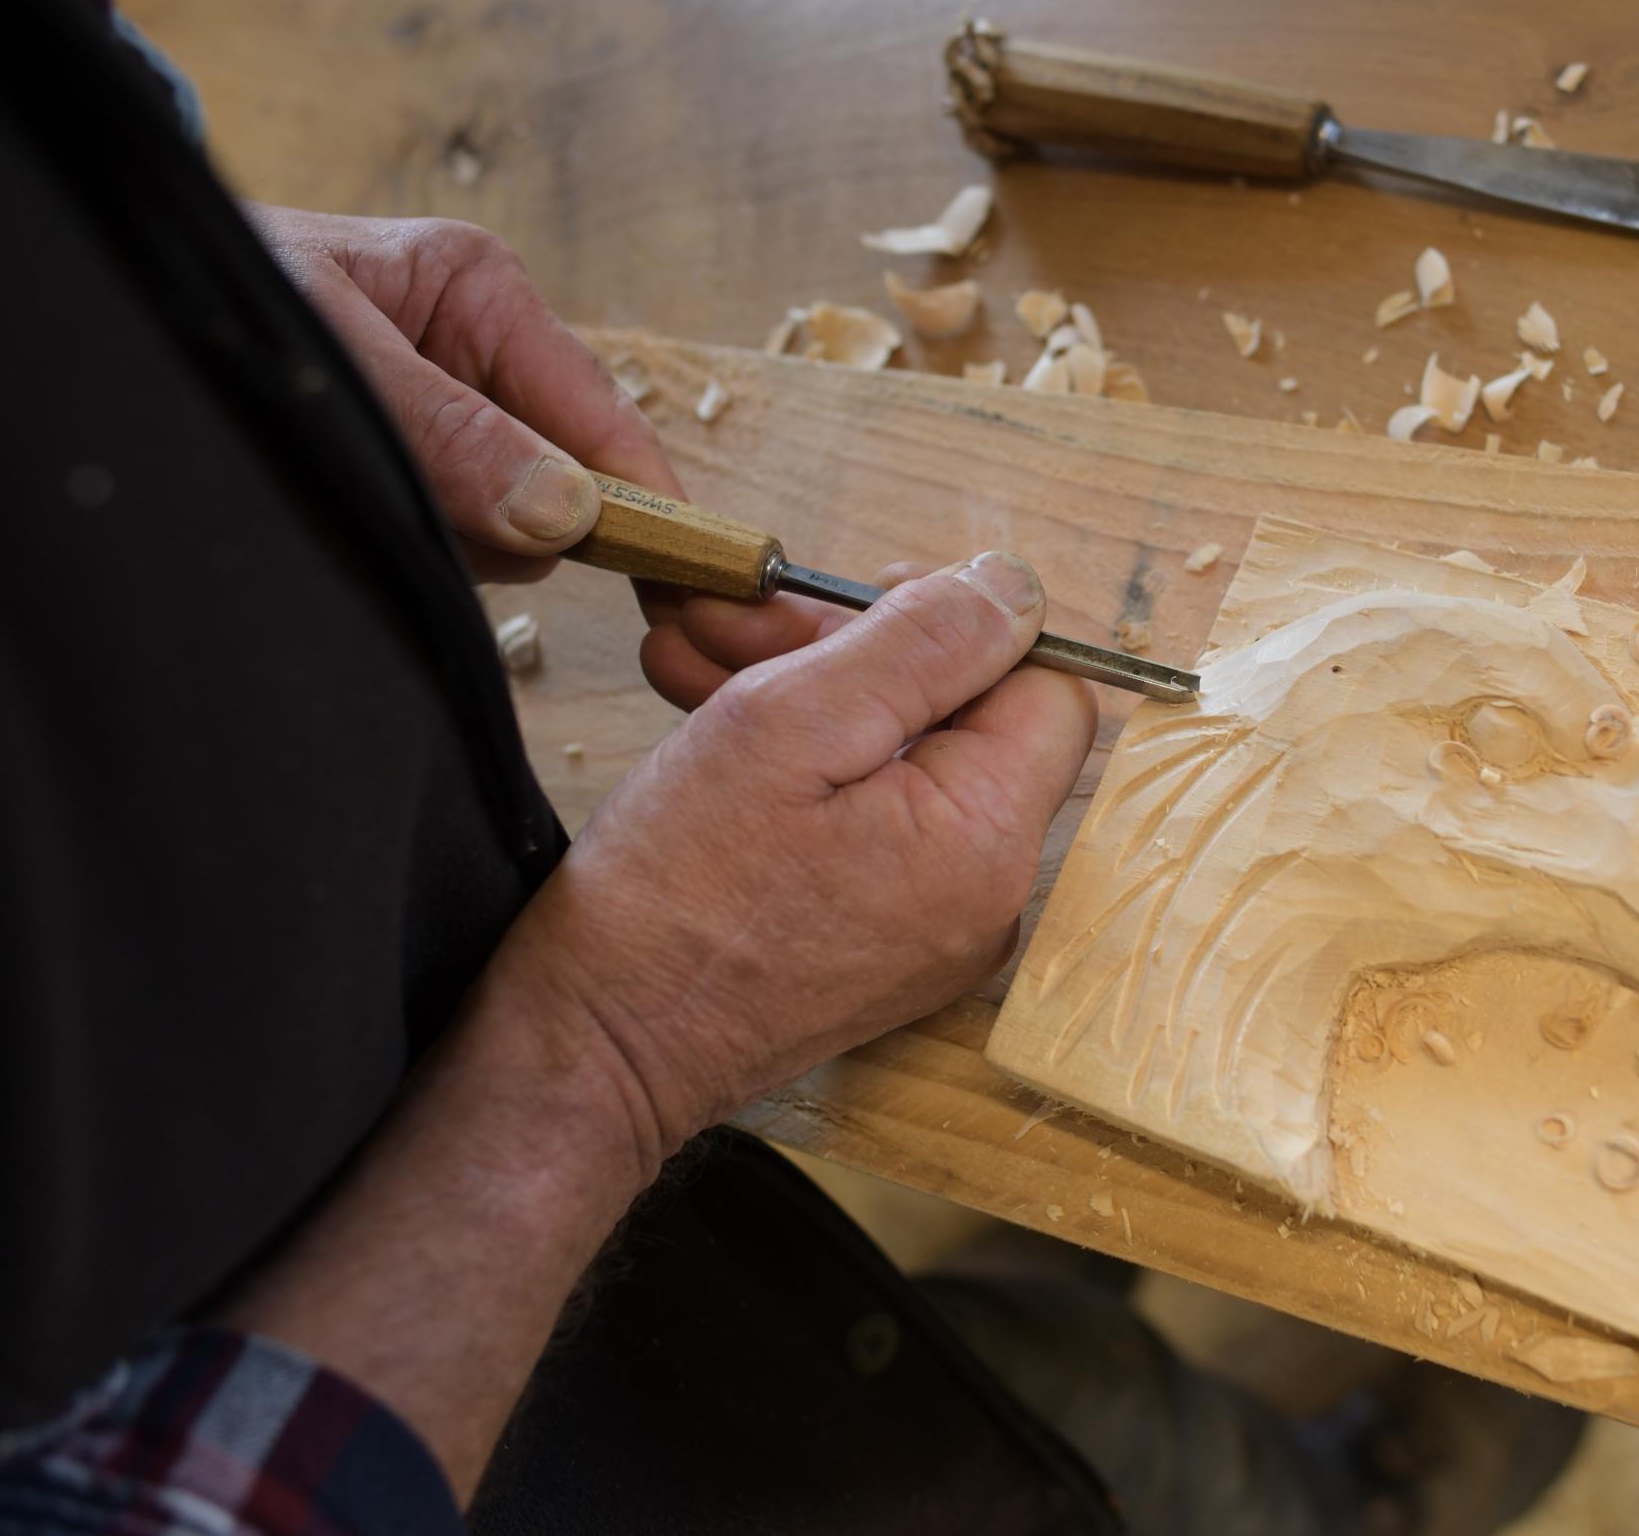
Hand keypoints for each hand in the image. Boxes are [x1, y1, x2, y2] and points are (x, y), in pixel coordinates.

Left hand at [248, 204, 679, 582]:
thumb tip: (564, 514)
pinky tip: (361, 506)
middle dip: (512, 523)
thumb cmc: (215, 292)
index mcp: (484, 293)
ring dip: (456, 539)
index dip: (647, 501)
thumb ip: (445, 434)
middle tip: (420, 516)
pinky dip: (424, 542)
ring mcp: (456, 409)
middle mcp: (483, 349)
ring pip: (515, 520)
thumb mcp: (333, 360)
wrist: (107, 289)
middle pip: (567, 479)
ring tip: (362, 496)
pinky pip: (463, 533)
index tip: (687, 580)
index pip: (604, 416)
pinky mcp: (421, 458)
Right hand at [490, 549, 1097, 1158]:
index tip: (854, 607)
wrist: (594, 1053)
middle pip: (962, 719)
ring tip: (688, 658)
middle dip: (849, 651)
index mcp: (987, 838)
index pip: (1044, 687)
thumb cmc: (672, 897)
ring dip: (805, 695)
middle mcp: (988, 893)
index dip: (960, 627)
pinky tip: (707, 713)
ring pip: (902, 760)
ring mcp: (938, 925)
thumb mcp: (790, 725)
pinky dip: (802, 763)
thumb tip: (1014, 586)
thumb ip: (920, 644)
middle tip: (729, 620)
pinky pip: (870, 819)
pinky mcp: (883, 939)